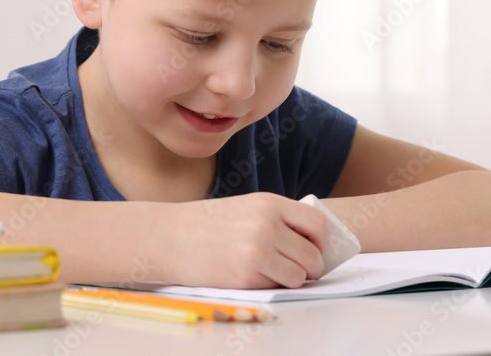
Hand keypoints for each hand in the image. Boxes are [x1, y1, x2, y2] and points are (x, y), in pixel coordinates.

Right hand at [161, 192, 329, 288]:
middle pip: (313, 254)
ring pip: (299, 275)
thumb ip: (278, 219)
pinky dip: (272, 286)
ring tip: (275, 273)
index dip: (322, 241)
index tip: (316, 248)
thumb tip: (310, 241)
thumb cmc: (206, 224)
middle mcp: (268, 226)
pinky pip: (277, 287)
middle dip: (311, 266)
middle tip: (300, 269)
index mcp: (270, 204)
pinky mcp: (245, 277)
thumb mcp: (247, 207)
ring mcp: (257, 252)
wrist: (168, 237)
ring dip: (292, 279)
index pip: (318, 224)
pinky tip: (255, 276)